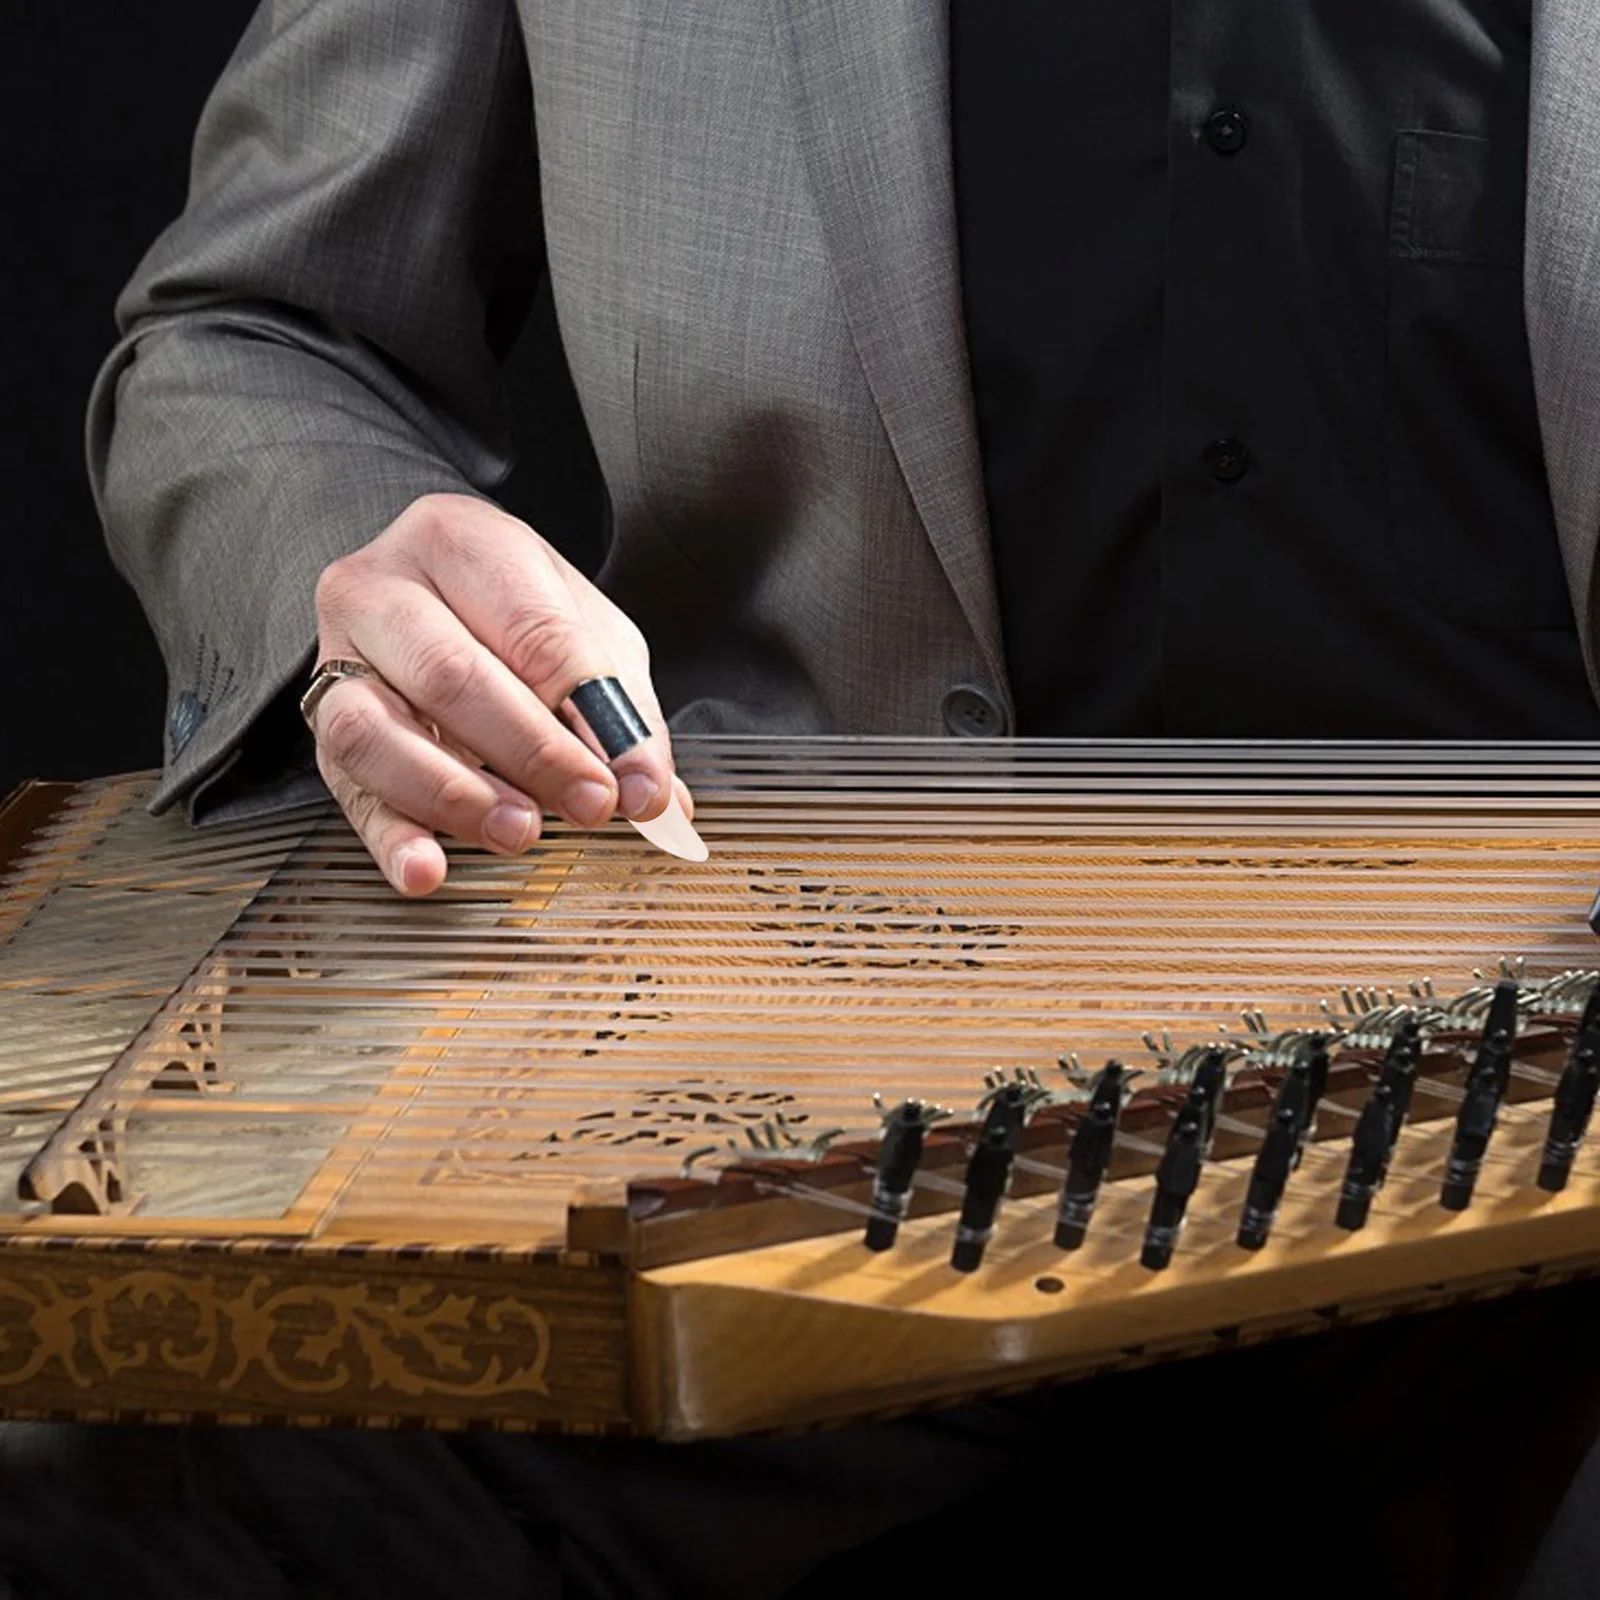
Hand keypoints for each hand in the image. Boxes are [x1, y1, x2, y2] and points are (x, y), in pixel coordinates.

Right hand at [307, 493, 684, 894]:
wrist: (434, 592)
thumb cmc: (515, 610)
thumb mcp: (589, 632)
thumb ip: (623, 708)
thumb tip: (651, 792)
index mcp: (459, 541)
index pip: (530, 628)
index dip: (589, 710)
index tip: (634, 777)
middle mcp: (381, 589)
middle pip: (449, 676)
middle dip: (532, 754)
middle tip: (589, 804)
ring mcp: (338, 658)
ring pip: (374, 732)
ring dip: (456, 796)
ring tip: (521, 831)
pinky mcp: (322, 728)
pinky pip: (347, 791)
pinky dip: (390, 839)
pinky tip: (429, 869)